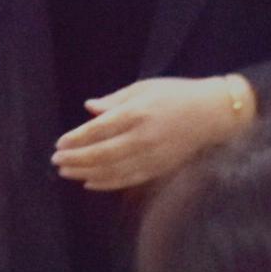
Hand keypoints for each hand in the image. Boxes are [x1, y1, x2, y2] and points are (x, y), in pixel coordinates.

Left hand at [54, 75, 257, 191]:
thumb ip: (115, 100)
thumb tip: (89, 108)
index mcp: (137, 113)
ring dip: (86, 173)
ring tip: (66, 172)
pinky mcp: (160, 168)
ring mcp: (152, 156)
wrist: (214, 113)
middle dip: (75, 159)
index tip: (59, 144)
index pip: (99, 130)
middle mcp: (143, 137)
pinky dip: (107, 183)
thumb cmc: (176, 95)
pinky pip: (129, 179)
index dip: (76, 139)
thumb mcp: (144, 88)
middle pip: (101, 153)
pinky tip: (90, 183)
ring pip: (112, 170)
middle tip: (56, 161)